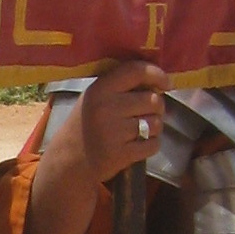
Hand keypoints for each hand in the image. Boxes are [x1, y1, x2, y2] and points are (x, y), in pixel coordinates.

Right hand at [77, 55, 170, 183]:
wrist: (67, 162)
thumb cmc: (84, 125)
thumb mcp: (93, 98)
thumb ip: (119, 86)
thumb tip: (157, 82)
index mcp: (100, 89)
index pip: (137, 71)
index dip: (157, 74)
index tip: (167, 84)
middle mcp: (107, 108)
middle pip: (153, 100)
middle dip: (157, 107)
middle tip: (146, 113)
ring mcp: (114, 133)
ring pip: (156, 123)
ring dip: (154, 127)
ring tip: (140, 130)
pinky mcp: (122, 154)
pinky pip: (153, 145)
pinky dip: (151, 145)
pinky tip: (138, 145)